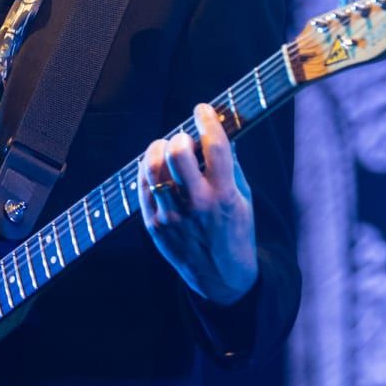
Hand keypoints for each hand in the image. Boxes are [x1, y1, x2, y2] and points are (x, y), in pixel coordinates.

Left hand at [137, 103, 257, 304]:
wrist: (220, 277)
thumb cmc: (234, 232)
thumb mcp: (243, 199)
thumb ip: (232, 165)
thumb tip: (221, 130)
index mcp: (225, 196)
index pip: (216, 147)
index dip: (207, 120)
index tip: (202, 109)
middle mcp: (197, 205)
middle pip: (178, 153)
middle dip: (180, 136)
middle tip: (184, 138)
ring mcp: (172, 215)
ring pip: (153, 167)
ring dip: (158, 148)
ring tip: (166, 148)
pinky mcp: (153, 224)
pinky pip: (142, 185)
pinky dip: (147, 168)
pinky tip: (156, 165)